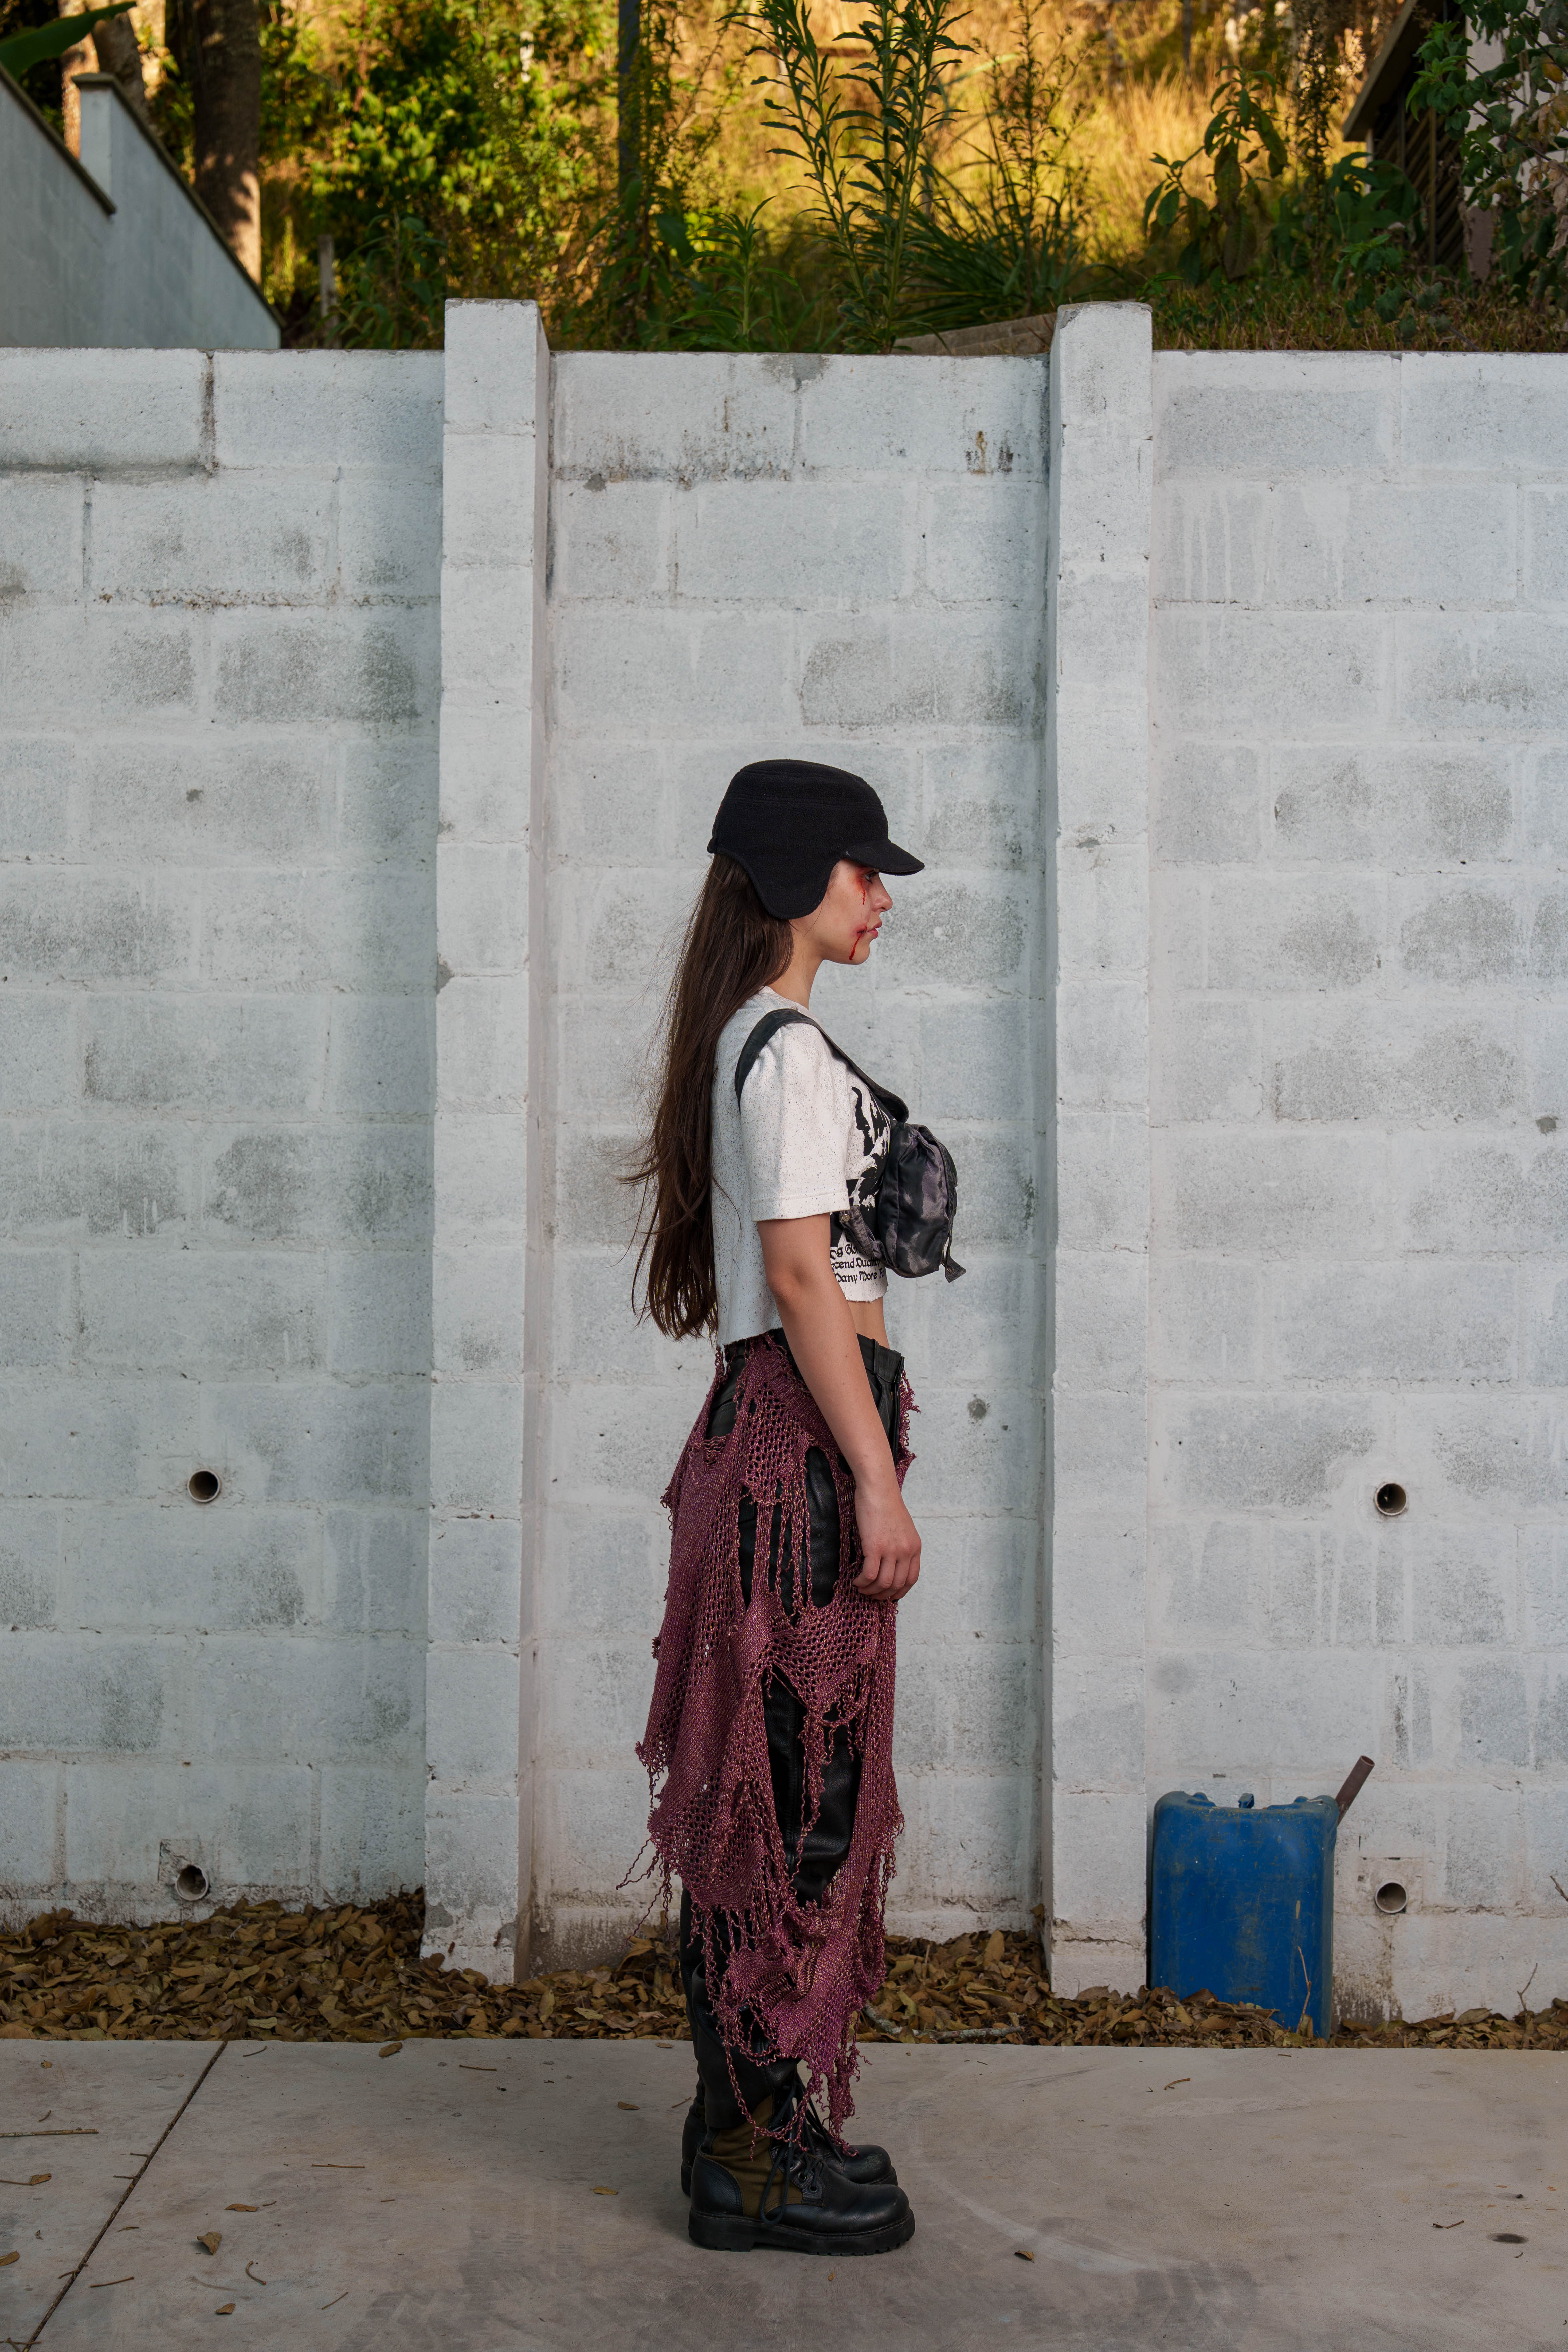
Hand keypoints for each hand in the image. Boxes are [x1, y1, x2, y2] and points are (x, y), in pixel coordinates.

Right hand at [852, 1476, 920, 1599]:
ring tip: (861, 1588)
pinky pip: (869, 1574)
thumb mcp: (903, 1529)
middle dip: (883, 1595)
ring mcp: (891, 1550)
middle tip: (871, 1595)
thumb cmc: (886, 1505)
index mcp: (915, 1547)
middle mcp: (906, 1551)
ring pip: (883, 1583)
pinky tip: (856, 1581)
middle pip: (897, 1584)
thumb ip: (901, 1547)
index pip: (911, 1579)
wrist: (878, 1489)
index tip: (889, 1595)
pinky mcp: (875, 1546)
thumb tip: (891, 1565)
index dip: (899, 1591)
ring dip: (871, 1591)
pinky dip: (862, 1582)